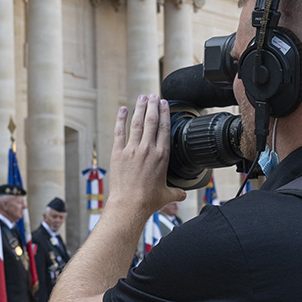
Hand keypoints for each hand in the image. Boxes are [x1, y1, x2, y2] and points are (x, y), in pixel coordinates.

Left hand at [108, 95, 186, 219]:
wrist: (130, 205)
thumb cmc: (148, 201)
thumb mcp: (167, 195)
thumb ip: (177, 192)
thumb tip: (184, 194)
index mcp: (162, 156)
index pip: (165, 128)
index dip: (165, 113)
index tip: (164, 103)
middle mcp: (148, 149)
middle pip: (152, 121)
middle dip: (153, 105)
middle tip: (153, 95)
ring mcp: (132, 150)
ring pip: (137, 123)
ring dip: (140, 108)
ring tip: (142, 97)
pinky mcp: (118, 153)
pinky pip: (119, 132)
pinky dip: (120, 119)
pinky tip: (122, 109)